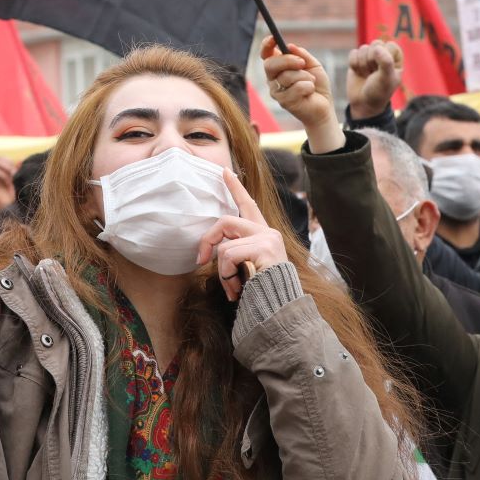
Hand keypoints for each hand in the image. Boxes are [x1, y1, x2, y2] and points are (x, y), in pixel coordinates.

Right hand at [0, 156, 17, 210]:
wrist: (10, 208)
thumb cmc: (14, 195)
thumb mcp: (17, 179)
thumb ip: (17, 169)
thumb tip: (21, 159)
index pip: (3, 158)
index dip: (11, 162)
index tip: (18, 171)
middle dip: (9, 164)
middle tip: (15, 174)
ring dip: (7, 169)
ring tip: (13, 178)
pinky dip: (4, 175)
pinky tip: (8, 183)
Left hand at [195, 167, 286, 302]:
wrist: (280, 307)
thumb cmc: (262, 291)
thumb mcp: (244, 268)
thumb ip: (232, 254)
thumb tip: (208, 254)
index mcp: (263, 234)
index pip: (248, 204)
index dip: (235, 188)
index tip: (225, 172)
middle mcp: (267, 231)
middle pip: (225, 221)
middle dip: (207, 242)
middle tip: (199, 262)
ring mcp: (267, 238)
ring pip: (225, 246)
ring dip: (221, 272)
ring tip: (231, 288)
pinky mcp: (265, 247)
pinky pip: (229, 255)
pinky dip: (226, 275)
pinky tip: (236, 289)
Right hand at [261, 37, 343, 152]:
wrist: (323, 107)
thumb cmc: (316, 85)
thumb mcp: (313, 65)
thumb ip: (302, 55)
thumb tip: (290, 46)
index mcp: (278, 68)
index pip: (265, 55)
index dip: (266, 45)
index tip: (273, 38)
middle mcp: (273, 79)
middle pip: (270, 64)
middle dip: (287, 61)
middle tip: (302, 63)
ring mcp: (276, 92)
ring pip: (286, 77)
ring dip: (304, 77)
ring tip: (311, 83)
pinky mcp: (283, 102)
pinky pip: (296, 88)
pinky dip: (308, 87)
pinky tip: (310, 92)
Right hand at [346, 40, 403, 120]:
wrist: (363, 104)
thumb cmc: (379, 92)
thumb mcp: (386, 79)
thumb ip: (386, 62)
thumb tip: (377, 47)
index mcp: (395, 57)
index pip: (390, 45)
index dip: (384, 57)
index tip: (384, 70)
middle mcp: (383, 54)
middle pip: (375, 44)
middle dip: (372, 60)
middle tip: (374, 73)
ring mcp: (369, 56)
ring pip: (363, 48)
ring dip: (363, 64)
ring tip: (367, 75)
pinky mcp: (356, 59)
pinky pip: (353, 53)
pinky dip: (354, 64)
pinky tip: (359, 73)